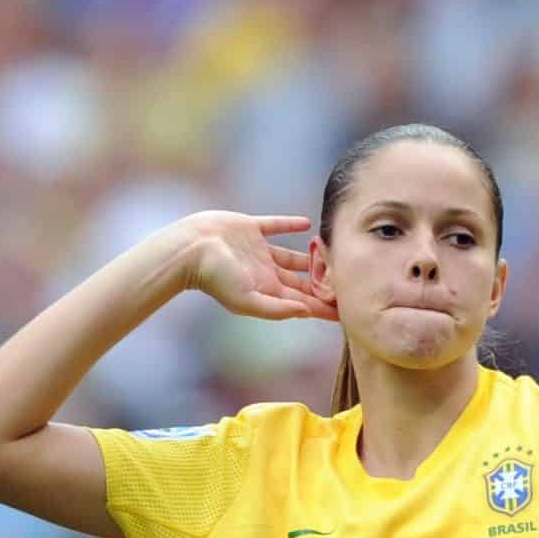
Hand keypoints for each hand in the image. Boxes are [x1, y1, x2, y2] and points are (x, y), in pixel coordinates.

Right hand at [173, 212, 334, 322]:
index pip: (302, 302)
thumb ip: (277, 308)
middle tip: (347, 281)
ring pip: (292, 256)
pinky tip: (306, 225)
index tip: (347, 310)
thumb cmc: (215, 278)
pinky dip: (290, 225)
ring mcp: (258, 251)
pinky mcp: (250, 229)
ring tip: (331, 255)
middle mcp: (265, 273)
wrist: (190, 249)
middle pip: (301, 281)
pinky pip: (275, 227)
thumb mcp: (247, 299)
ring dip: (311, 257)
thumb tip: (306, 312)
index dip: (323, 307)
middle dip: (322, 284)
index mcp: (267, 291)